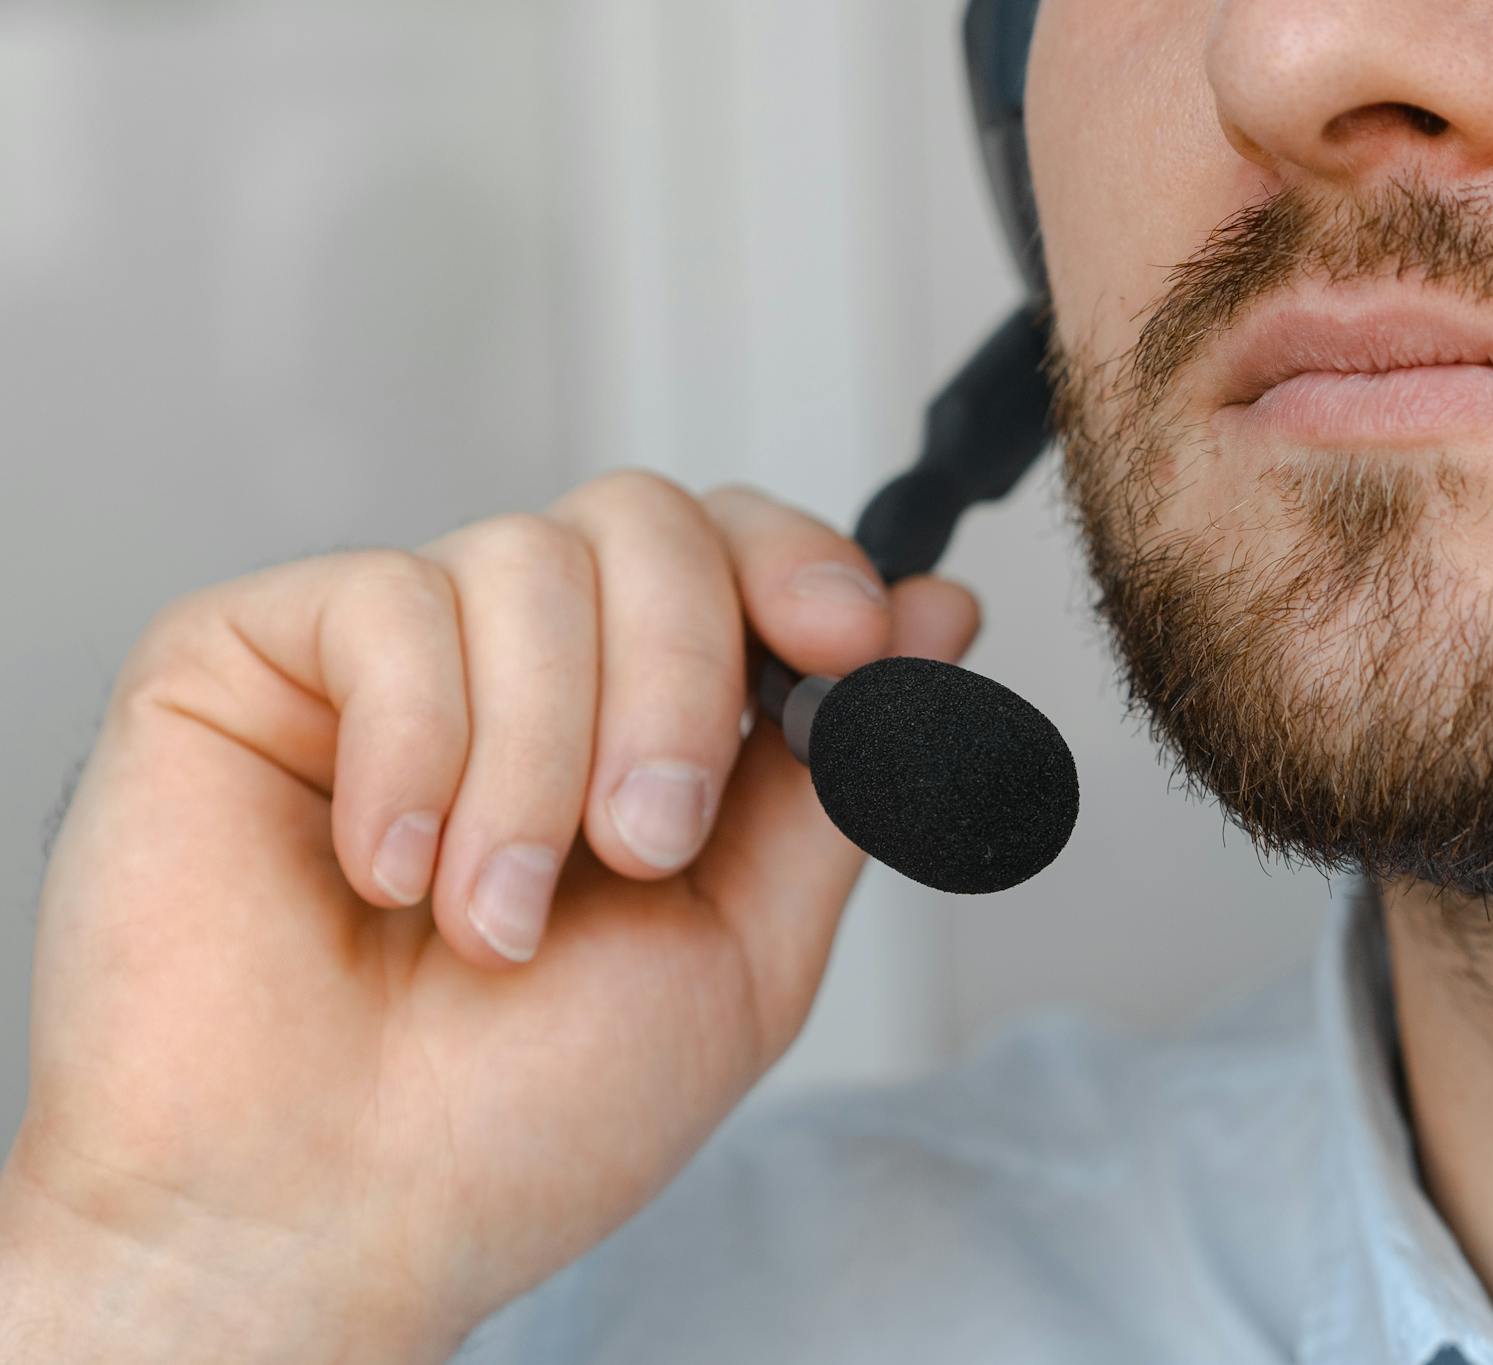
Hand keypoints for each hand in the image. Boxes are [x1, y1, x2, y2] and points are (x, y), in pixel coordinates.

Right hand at [0, 470, 978, 1357]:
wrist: (327, 1219)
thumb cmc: (524, 1116)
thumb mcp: (745, 946)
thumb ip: (837, 776)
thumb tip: (941, 612)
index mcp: (638, 718)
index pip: (733, 545)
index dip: (800, 563)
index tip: (848, 641)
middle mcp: (521, 664)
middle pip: (644, 519)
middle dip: (681, 679)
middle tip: (646, 846)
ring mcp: (387, 653)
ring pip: (524, 560)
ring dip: (542, 764)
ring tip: (494, 921)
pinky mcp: (248, 654)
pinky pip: (384, 604)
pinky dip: (415, 754)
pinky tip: (383, 877)